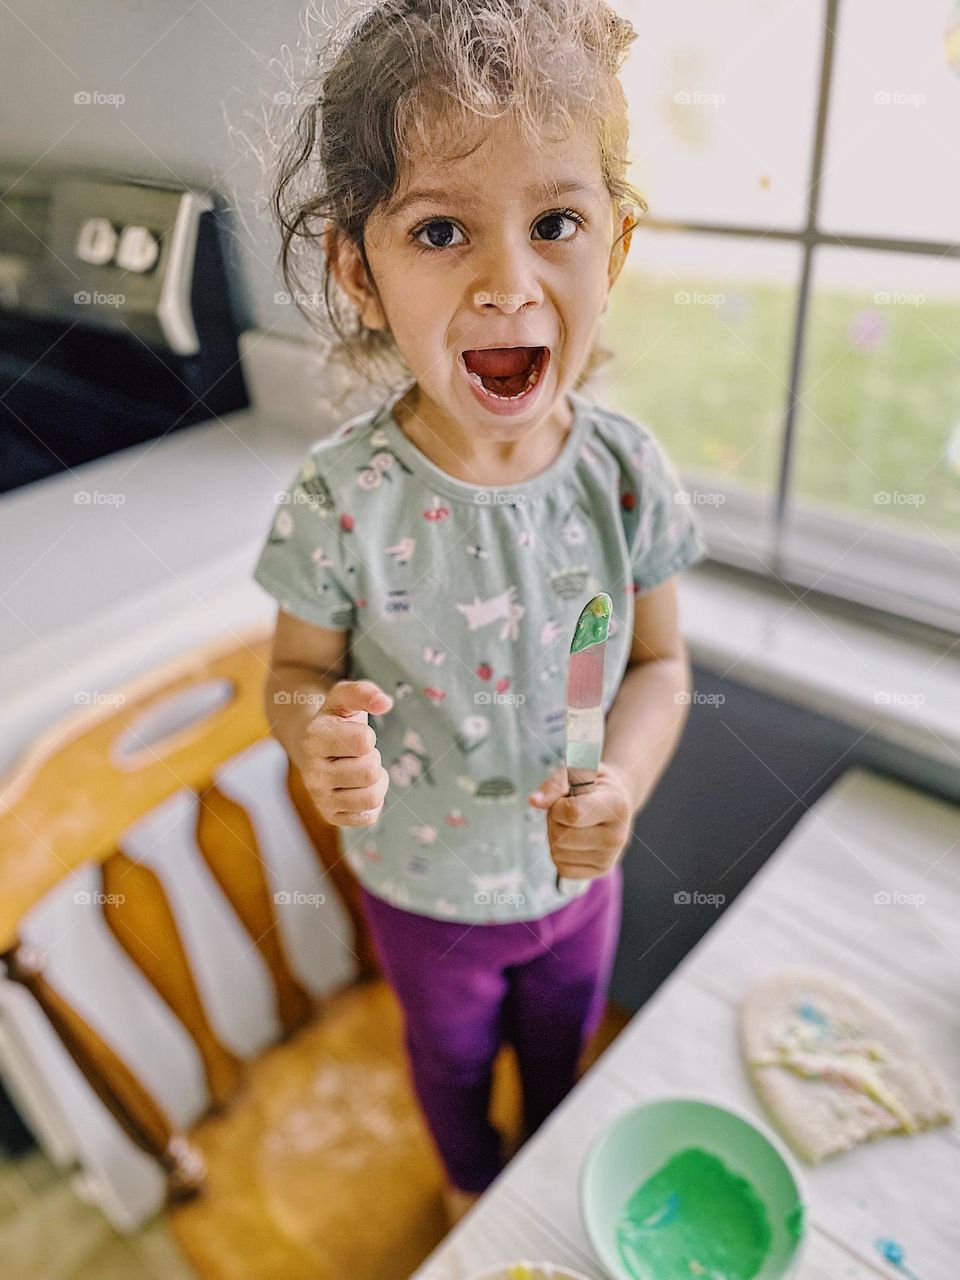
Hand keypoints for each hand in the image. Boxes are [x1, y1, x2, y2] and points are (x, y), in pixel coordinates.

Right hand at [299, 679, 392, 826]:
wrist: (312, 747)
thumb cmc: (335, 720)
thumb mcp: (344, 698)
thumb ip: (363, 692)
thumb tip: (385, 703)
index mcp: (314, 739)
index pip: (364, 741)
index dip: (367, 735)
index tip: (354, 734)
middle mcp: (312, 773)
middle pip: (370, 771)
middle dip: (372, 758)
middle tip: (358, 754)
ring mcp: (320, 798)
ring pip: (372, 797)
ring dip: (376, 781)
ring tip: (360, 770)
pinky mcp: (331, 816)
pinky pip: (369, 816)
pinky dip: (372, 801)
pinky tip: (359, 788)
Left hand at [527, 762, 633, 881]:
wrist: (615, 801)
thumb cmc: (593, 784)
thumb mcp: (577, 772)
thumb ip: (554, 784)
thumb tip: (534, 802)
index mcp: (616, 807)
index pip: (572, 813)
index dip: (557, 804)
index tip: (565, 797)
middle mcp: (617, 837)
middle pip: (560, 836)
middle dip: (554, 819)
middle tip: (567, 809)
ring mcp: (609, 857)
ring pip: (558, 852)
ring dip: (555, 835)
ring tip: (571, 822)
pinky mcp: (600, 871)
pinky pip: (562, 867)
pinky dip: (559, 852)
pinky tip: (573, 839)